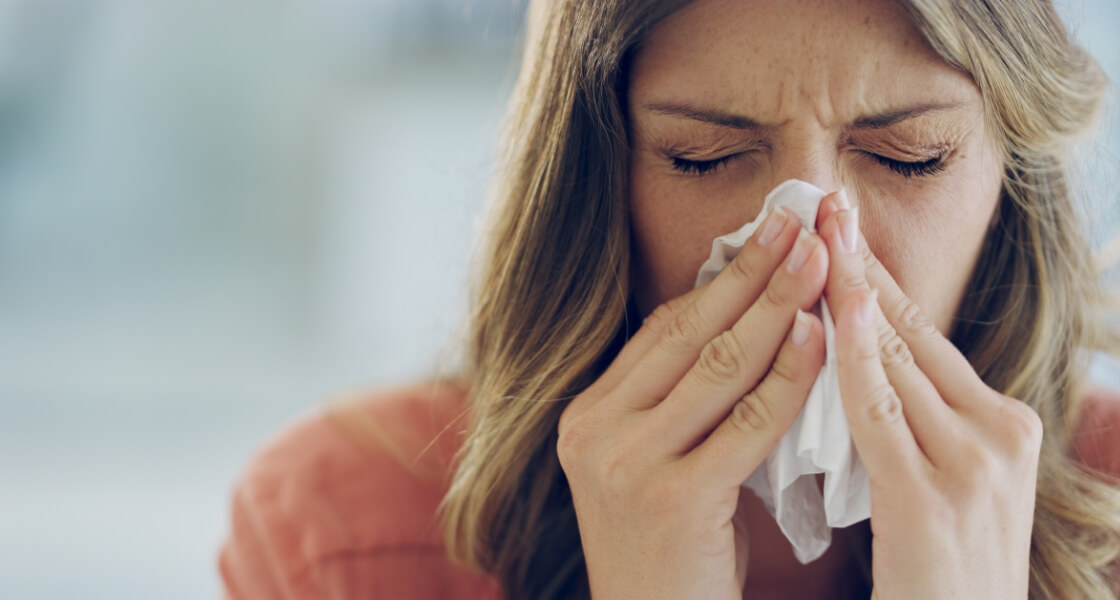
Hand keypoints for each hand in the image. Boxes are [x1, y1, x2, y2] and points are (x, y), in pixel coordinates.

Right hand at [557, 207, 827, 598]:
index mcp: (588, 415)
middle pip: (689, 334)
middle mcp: (595, 431)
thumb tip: (744, 319)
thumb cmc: (672, 553)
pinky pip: (746, 424)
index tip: (766, 234)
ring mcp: (626, 464)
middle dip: (752, 272)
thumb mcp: (657, 465)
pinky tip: (822, 339)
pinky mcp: (671, 499)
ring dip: (778, 307)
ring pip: (719, 367)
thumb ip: (682, 402)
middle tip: (801, 221)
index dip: (719, 278)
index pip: (663, 331)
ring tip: (821, 260)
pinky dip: (788, 378)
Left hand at [817, 191, 1040, 598]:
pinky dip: (852, 356)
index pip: (924, 334)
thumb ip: (907, 422)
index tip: (840, 227)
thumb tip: (853, 359)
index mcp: (999, 425)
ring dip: (849, 289)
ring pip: (896, 357)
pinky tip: (826, 311)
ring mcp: (972, 463)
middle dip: (861, 263)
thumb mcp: (938, 483)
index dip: (877, 278)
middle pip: (912, 330)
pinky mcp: (933, 498)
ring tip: (816, 230)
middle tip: (823, 202)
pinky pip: (880, 412)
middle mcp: (998, 432)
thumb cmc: (937, 576)